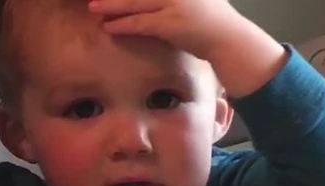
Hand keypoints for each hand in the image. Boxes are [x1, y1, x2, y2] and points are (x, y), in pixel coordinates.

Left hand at [88, 0, 240, 59]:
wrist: (231, 41)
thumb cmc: (213, 23)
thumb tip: (150, 2)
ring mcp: (175, 2)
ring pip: (134, 2)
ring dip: (111, 5)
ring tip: (94, 7)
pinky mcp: (171, 22)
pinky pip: (140, 22)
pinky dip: (123, 24)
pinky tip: (109, 26)